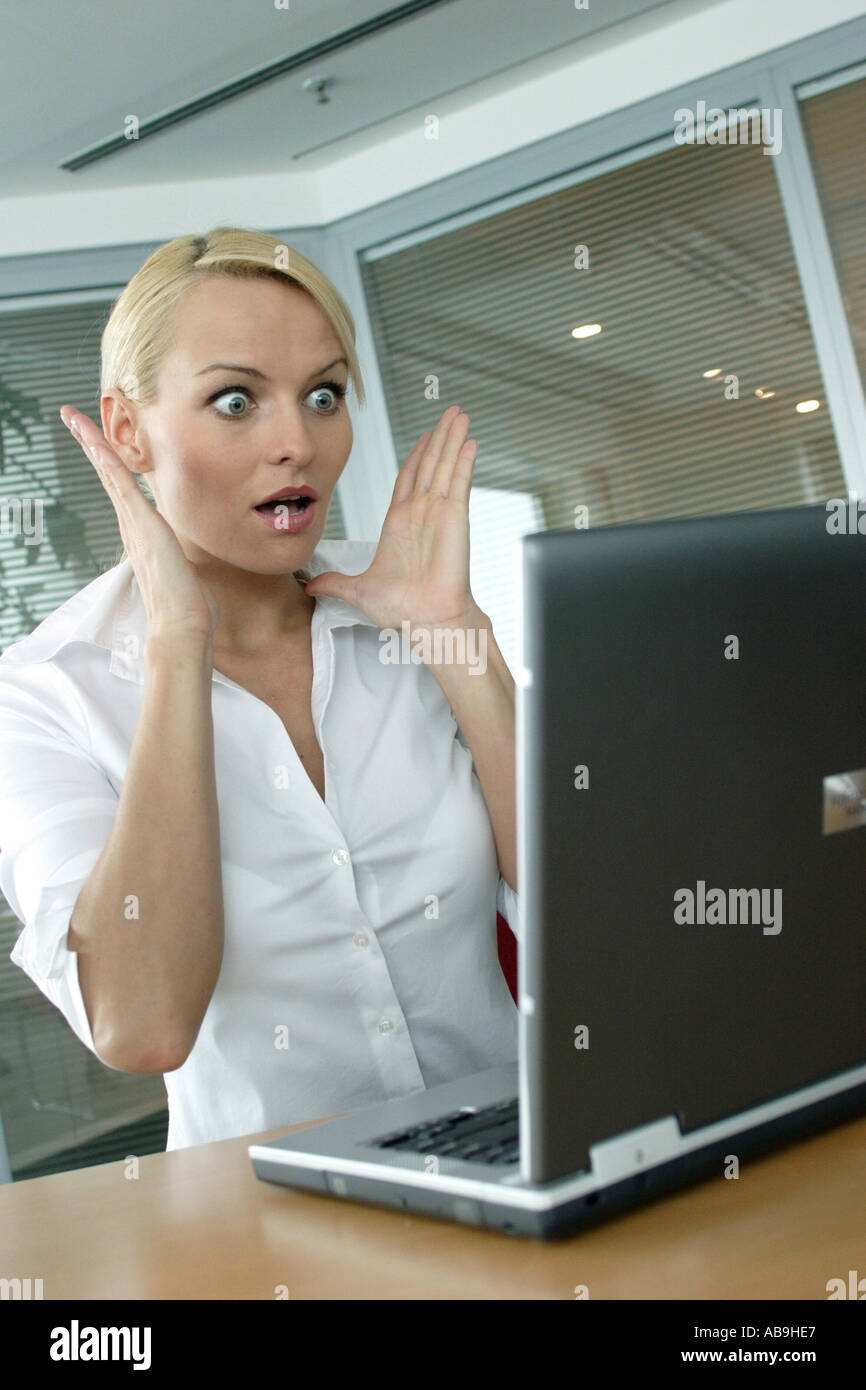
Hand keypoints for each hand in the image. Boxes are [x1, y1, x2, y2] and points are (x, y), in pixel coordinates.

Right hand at [60, 405, 219, 643]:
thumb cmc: (189, 608)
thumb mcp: (188, 575)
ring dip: (92, 442)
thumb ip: (184, 563)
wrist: (183, 627)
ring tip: (73, 416)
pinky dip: (107, 459)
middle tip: (73, 418)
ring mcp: (134, 525)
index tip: (99, 443)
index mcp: (143, 536)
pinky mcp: (142, 524)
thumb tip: (191, 566)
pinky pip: (120, 483)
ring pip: (109, 473)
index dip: (112, 465)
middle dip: (92, 444)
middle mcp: (132, 527)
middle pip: (108, 476)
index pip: (124, 491)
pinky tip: (94, 437)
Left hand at [305, 404, 481, 631]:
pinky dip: (465, 460)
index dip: (417, 455)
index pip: (408, 478)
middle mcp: (422, 513)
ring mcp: (440, 513)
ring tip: (461, 414)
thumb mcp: (357, 590)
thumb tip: (308, 585)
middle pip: (430, 463)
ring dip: (453, 438)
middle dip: (440, 437)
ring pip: (445, 465)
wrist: (427, 622)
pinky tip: (470, 440)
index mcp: (400, 523)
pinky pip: (459, 481)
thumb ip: (334, 582)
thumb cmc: (402, 610)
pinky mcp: (455, 517)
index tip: (425, 436)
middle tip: (449, 413)